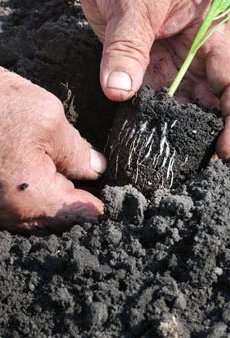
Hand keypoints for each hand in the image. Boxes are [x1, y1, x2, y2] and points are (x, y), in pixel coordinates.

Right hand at [0, 70, 104, 231]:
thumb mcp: (48, 119)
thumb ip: (77, 151)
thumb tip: (96, 169)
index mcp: (28, 196)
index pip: (76, 214)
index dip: (96, 204)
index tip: (111, 196)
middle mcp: (6, 212)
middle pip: (53, 219)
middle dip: (74, 203)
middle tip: (92, 182)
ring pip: (31, 214)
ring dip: (51, 199)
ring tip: (68, 177)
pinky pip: (13, 205)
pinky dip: (30, 194)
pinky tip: (40, 173)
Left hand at [53, 0, 229, 159]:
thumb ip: (128, 47)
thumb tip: (120, 92)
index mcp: (212, 32)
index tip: (227, 150)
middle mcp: (195, 51)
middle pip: (213, 101)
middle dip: (209, 132)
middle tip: (193, 165)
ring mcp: (168, 57)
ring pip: (181, 103)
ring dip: (176, 128)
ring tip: (167, 158)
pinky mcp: (141, 59)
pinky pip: (149, 95)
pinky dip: (147, 116)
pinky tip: (141, 134)